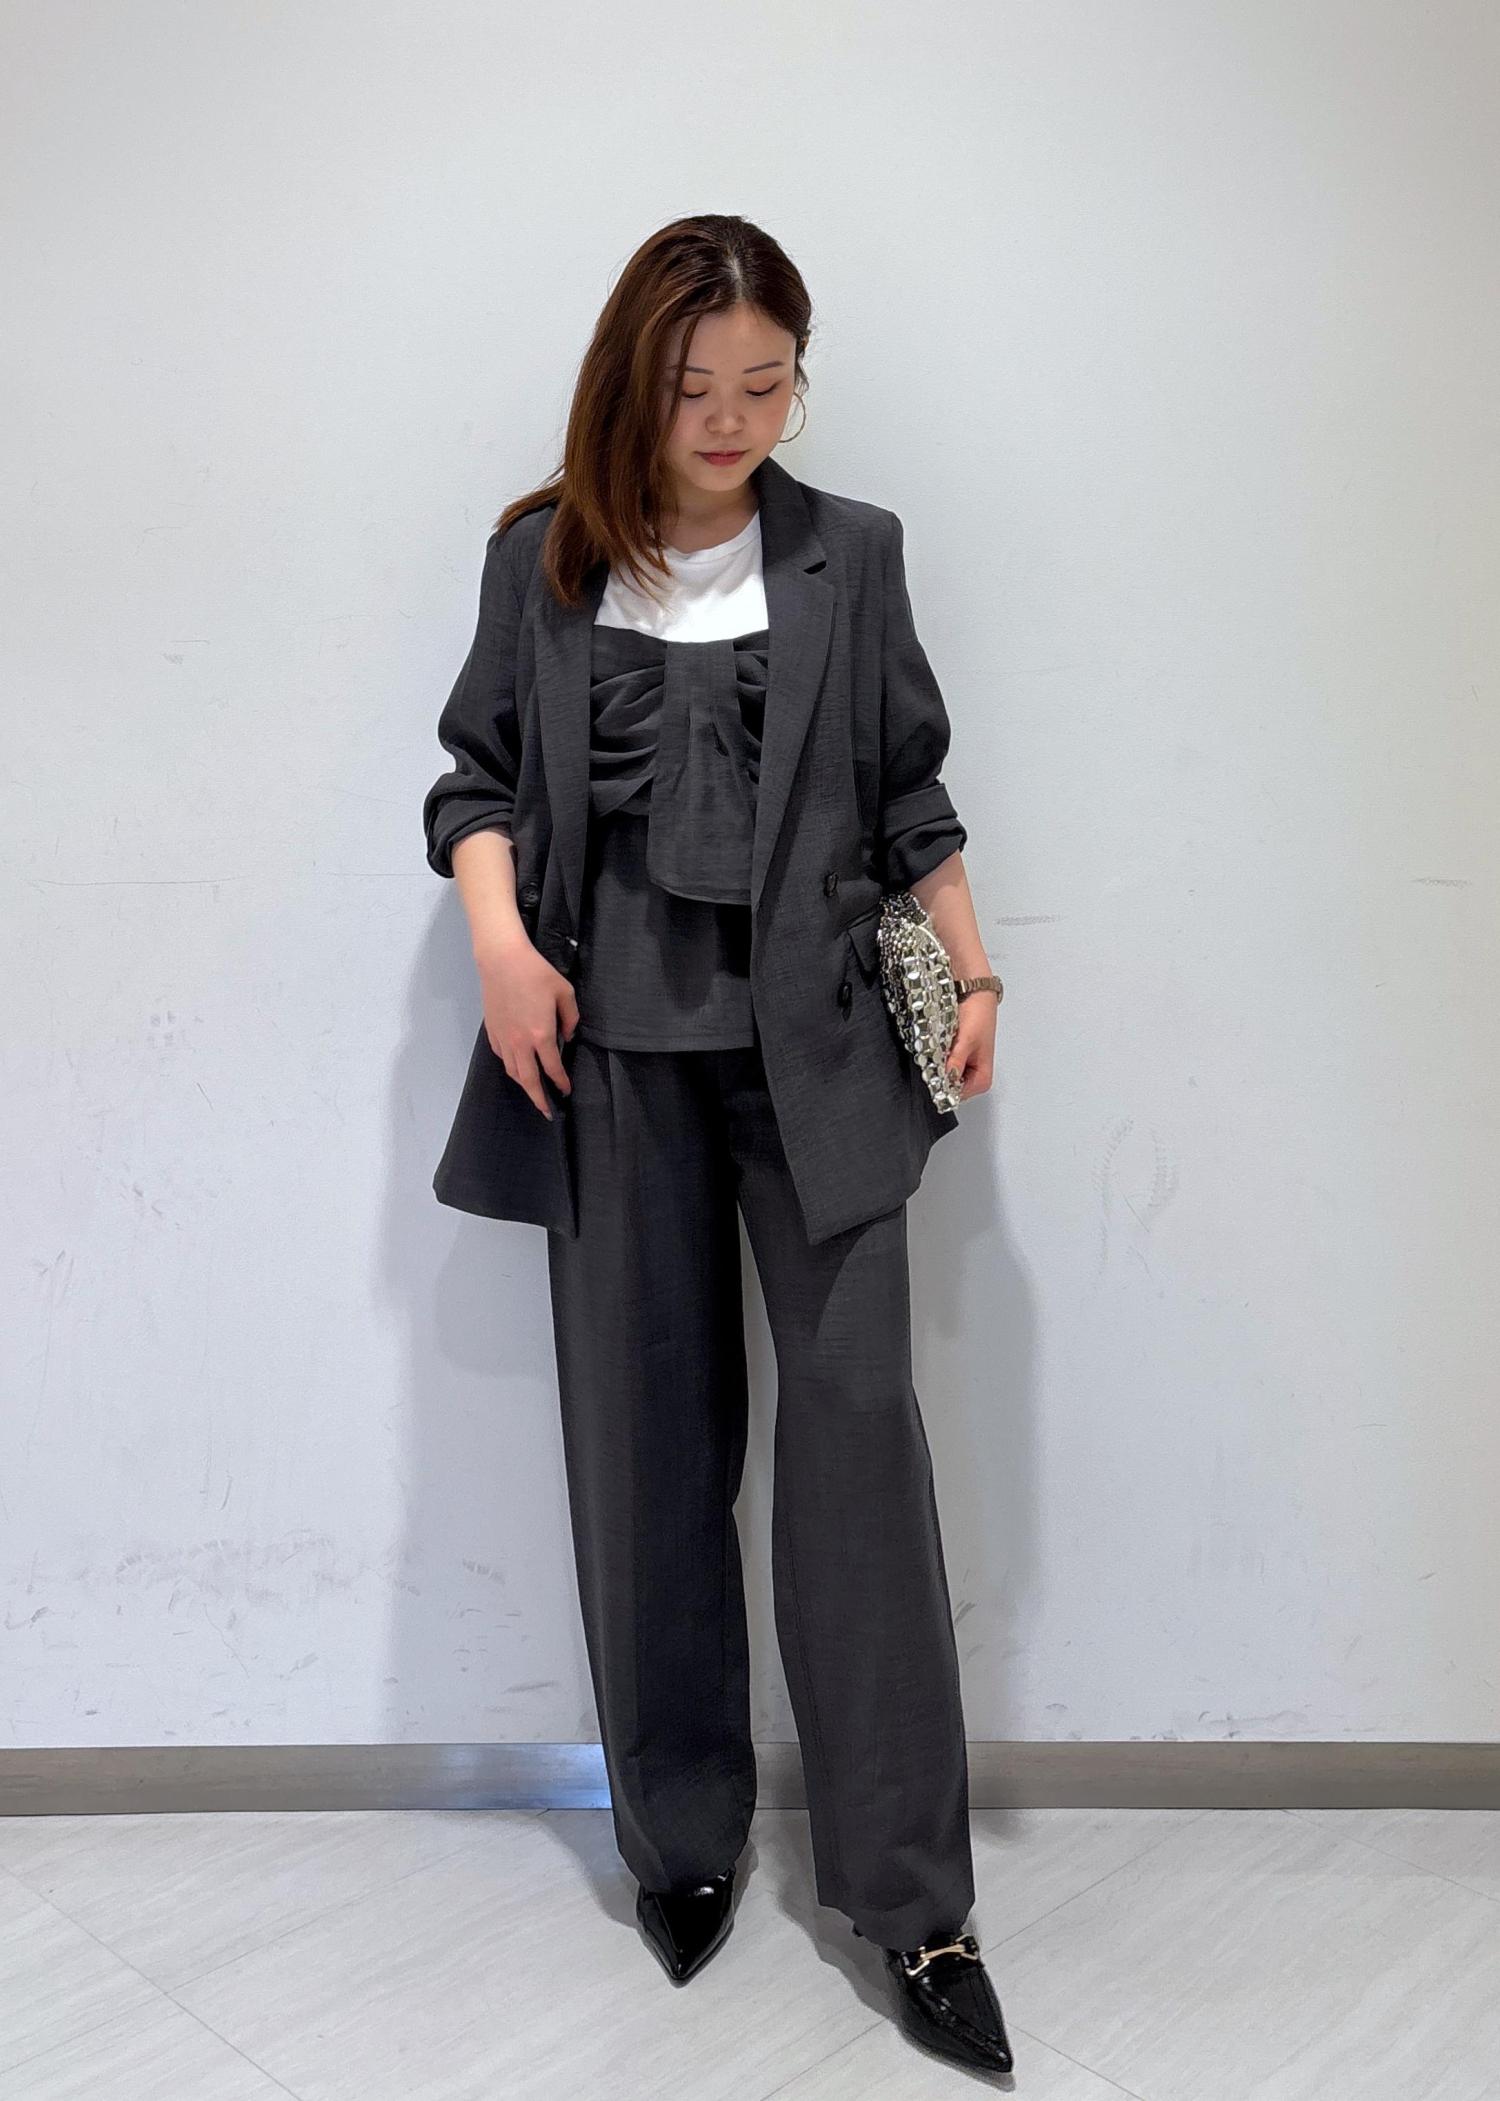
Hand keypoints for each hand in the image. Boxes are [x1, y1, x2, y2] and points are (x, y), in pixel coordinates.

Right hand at [474, 928, 579, 1120]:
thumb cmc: (536, 973)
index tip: (566, 1091)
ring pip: (512, 1071)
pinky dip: (511, 1066)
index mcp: (541, 1035)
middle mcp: (520, 1043)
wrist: (502, 960)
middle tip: (546, 1111)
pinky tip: (517, 1064)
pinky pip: (502, 1057)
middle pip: (528, 1080)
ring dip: (523, 1084)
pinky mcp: (492, 1031)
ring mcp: (504, 1038)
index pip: (553, 1068)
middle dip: (538, 1099)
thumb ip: (571, 1018)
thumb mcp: (565, 992)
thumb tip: (568, 1036)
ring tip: (532, 1090)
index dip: (560, 1083)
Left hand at [944, 989, 997, 1100]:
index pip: (955, 1095)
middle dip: (937, 1073)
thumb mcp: (967, 1040)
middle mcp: (971, 1077)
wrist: (973, 993)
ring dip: (934, 1062)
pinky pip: (937, 1062)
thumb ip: (955, 1062)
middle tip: (934, 1055)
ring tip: (936, 1046)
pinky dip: (933, 1054)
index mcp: (981, 1080)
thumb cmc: (980, 1015)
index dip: (942, 1085)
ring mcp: (959, 1067)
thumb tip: (944, 1079)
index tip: (932, 1072)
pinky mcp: (950, 1056)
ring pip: (939, 1074)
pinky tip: (934, 1044)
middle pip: (946, 1086)